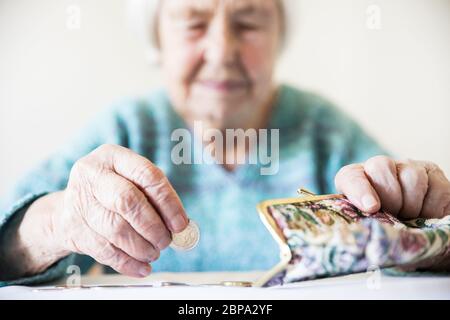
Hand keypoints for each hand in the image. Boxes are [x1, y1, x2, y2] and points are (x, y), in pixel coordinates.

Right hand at [51, 144, 187, 276]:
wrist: (67, 208)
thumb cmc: (110, 192)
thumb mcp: (130, 181)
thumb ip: (154, 197)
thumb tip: (180, 225)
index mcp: (113, 156)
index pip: (147, 175)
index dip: (168, 202)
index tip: (181, 223)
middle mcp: (92, 175)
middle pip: (128, 201)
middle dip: (153, 226)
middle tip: (166, 241)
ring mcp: (79, 201)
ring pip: (116, 229)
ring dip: (142, 247)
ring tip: (154, 252)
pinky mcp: (73, 228)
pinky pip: (105, 251)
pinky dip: (128, 263)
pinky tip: (142, 267)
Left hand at [335, 155, 449, 218]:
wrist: (416, 228)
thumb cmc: (385, 228)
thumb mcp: (369, 227)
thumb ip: (363, 223)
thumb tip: (367, 226)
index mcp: (356, 180)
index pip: (350, 177)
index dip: (359, 190)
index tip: (371, 207)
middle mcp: (380, 167)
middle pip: (380, 167)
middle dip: (389, 197)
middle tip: (395, 216)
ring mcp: (408, 167)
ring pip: (411, 177)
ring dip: (411, 205)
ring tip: (410, 218)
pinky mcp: (433, 173)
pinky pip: (435, 187)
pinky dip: (432, 207)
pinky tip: (427, 215)